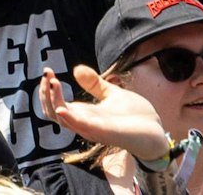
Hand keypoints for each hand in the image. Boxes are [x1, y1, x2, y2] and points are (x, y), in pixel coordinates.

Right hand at [38, 65, 170, 162]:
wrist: (156, 132)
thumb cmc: (134, 117)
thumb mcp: (112, 93)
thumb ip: (94, 84)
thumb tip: (76, 69)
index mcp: (85, 114)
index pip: (56, 106)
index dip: (47, 91)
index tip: (48, 71)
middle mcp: (85, 123)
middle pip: (54, 114)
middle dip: (46, 95)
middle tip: (47, 75)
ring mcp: (94, 129)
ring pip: (64, 121)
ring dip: (55, 102)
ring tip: (53, 82)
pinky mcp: (106, 132)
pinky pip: (84, 128)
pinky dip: (71, 119)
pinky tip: (63, 107)